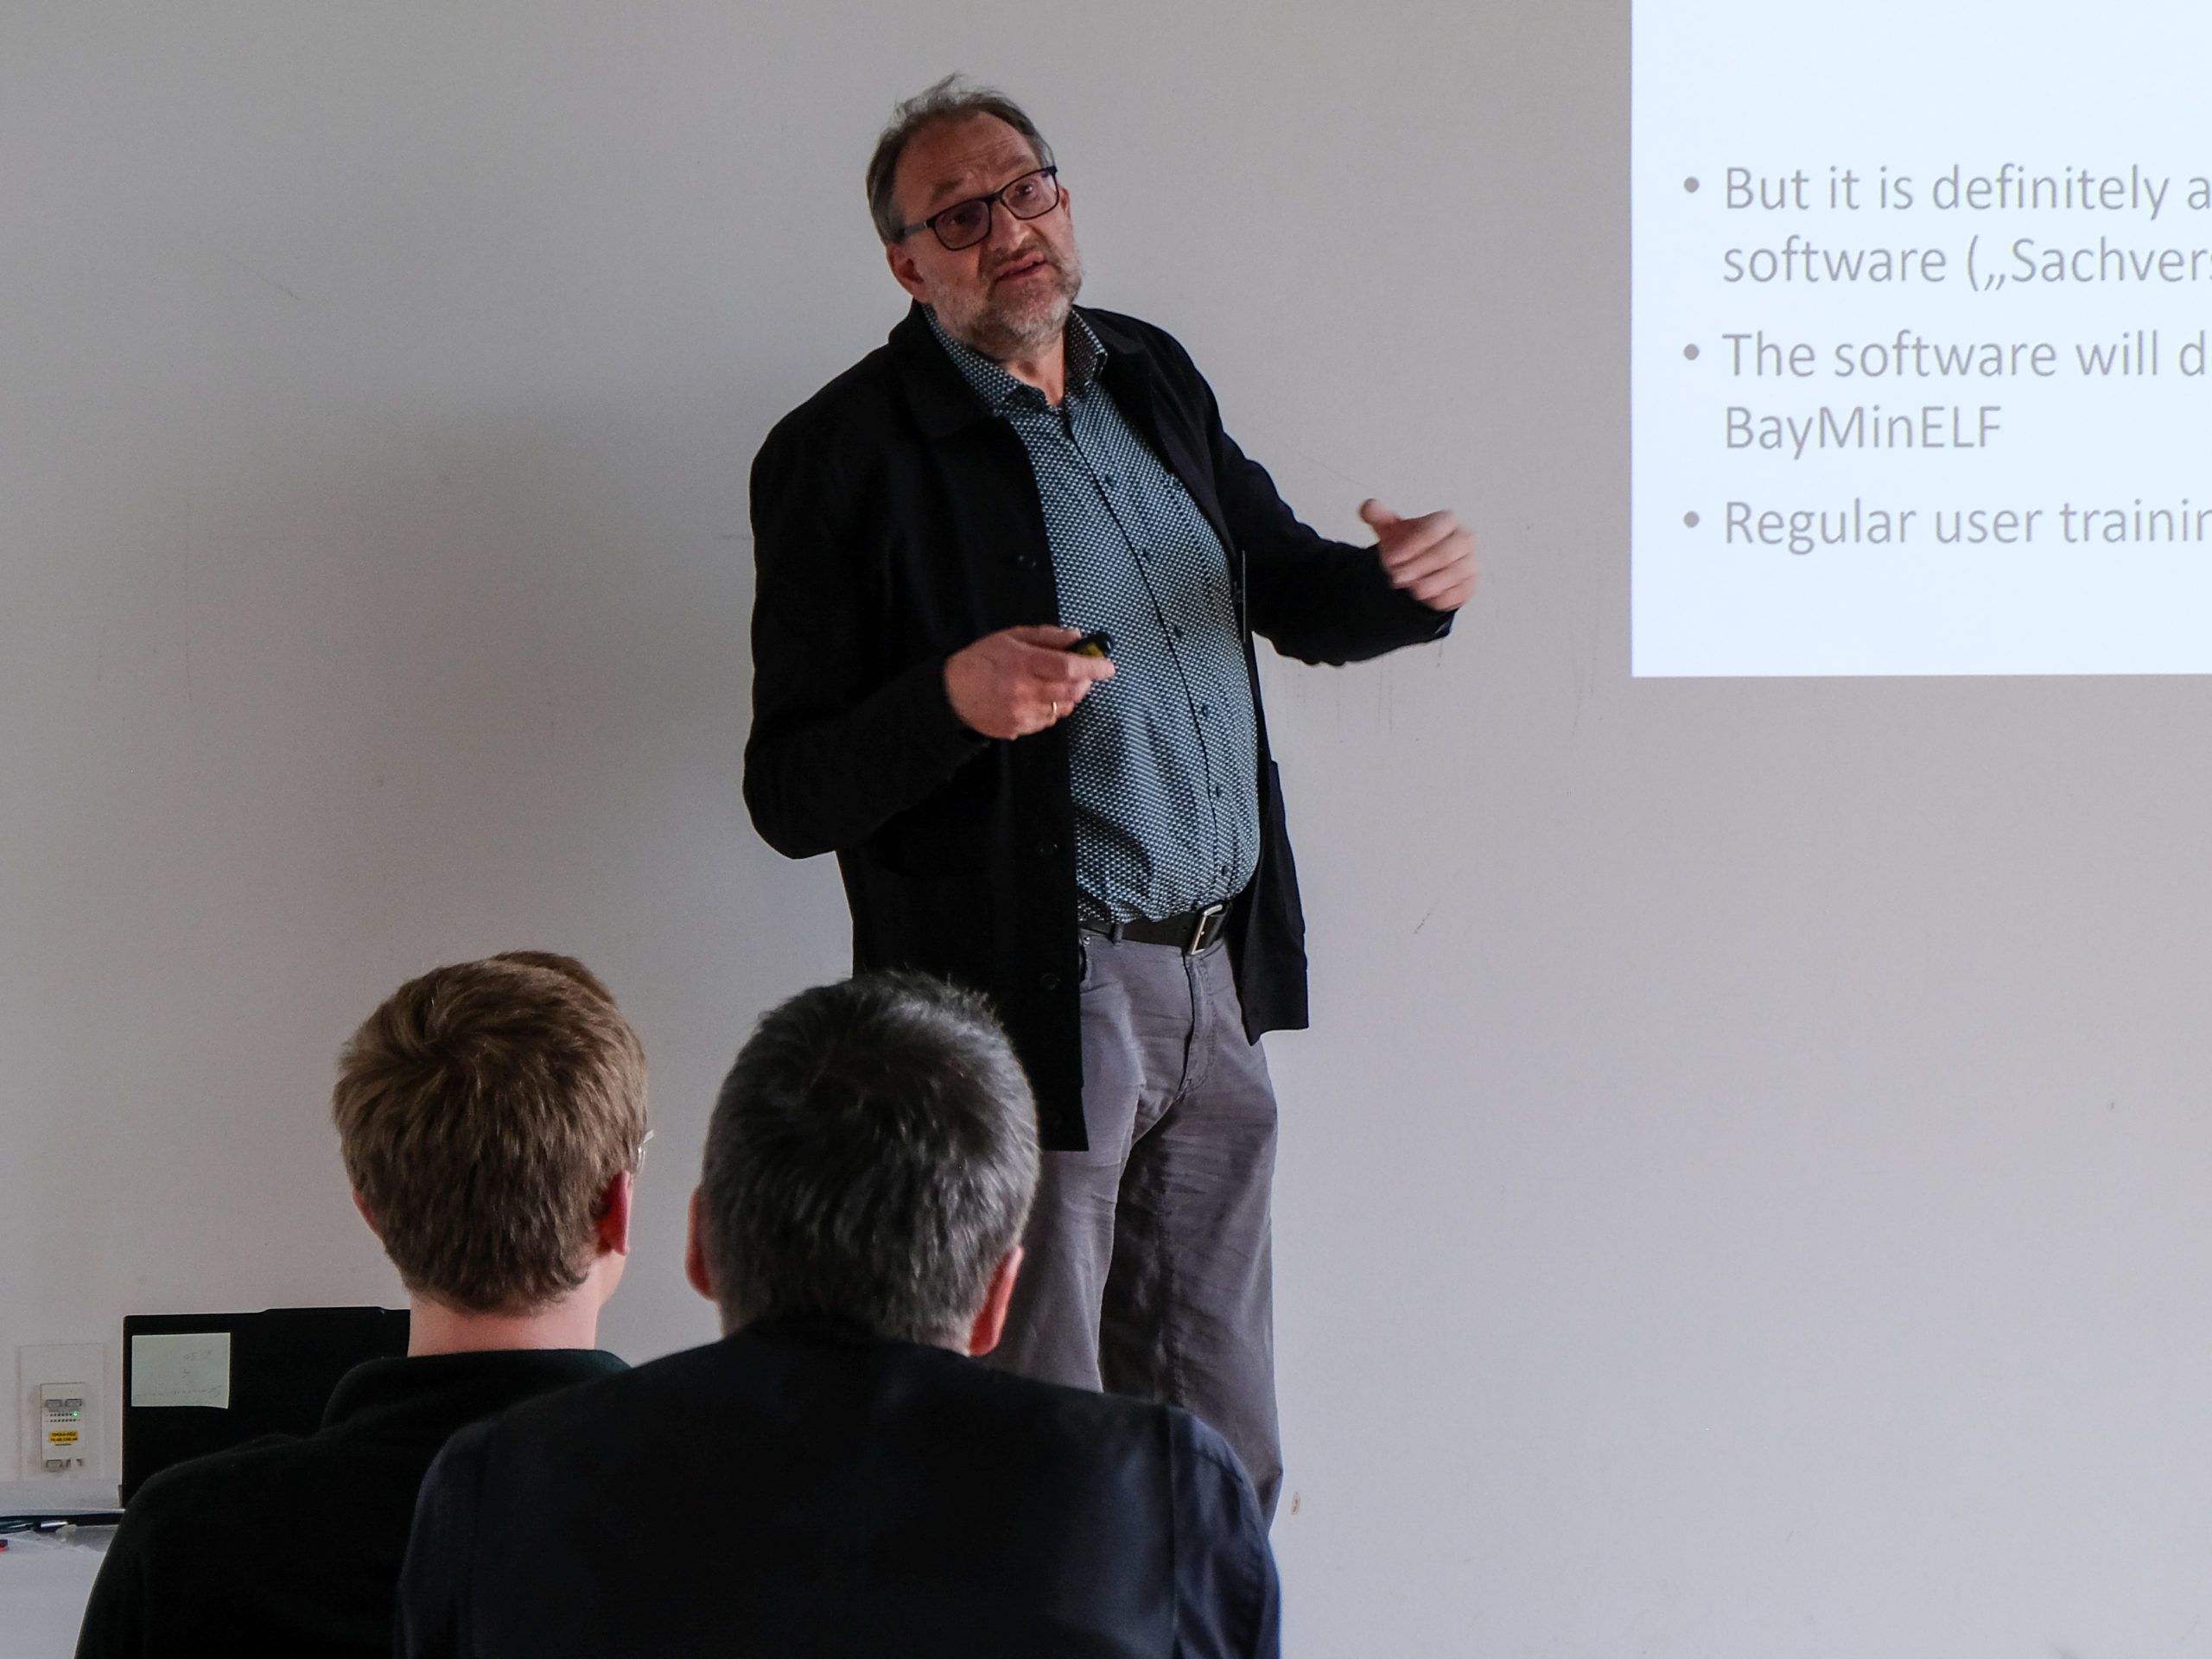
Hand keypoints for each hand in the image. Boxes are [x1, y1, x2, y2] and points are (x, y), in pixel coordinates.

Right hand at [943, 625, 1114, 739]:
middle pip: (1072, 690)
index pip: (1069, 667)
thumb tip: (1076, 637)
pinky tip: (1040, 698)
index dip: (1093, 667)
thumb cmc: (980, 662)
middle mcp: (1024, 690)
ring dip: (1070, 696)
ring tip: (1056, 683)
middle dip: (1085, 682)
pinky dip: (1053, 709)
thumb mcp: (1011, 637)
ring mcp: (1022, 713)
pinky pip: (1048, 720)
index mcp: (1023, 662)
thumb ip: (1047, 637)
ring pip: (1063, 708)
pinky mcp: (1019, 729)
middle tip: (1084, 673)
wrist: (951, 695)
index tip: (1107, 666)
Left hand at [1359, 499, 1477, 611]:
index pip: (1432, 530)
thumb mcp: (1389, 529)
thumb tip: (1369, 506)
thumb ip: (1376, 516)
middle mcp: (1463, 538)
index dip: (1411, 546)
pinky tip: (1431, 599)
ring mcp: (1470, 561)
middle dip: (1420, 566)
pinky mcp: (1471, 583)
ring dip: (1435, 583)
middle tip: (1398, 577)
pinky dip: (1447, 596)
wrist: (1417, 567)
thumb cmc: (1407, 545)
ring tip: (1415, 590)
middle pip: (1446, 552)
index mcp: (1445, 520)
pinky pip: (1464, 590)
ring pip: (1458, 572)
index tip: (1392, 559)